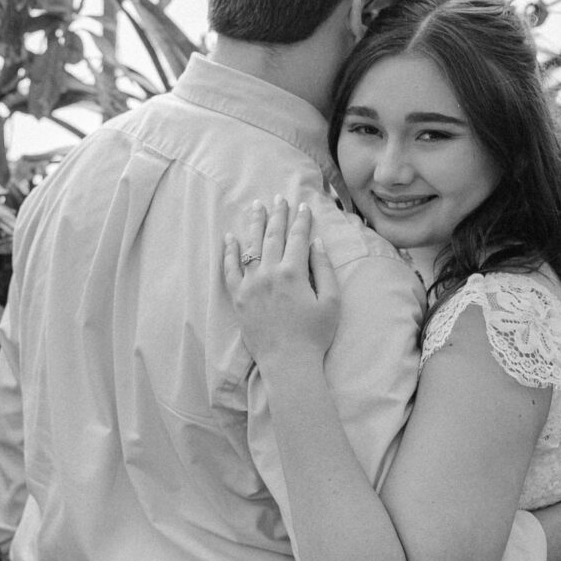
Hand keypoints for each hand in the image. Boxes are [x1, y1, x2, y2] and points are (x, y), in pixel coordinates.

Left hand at [222, 195, 341, 366]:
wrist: (288, 362)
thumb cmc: (314, 335)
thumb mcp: (331, 301)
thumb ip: (324, 269)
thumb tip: (316, 243)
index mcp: (294, 273)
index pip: (298, 238)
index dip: (301, 220)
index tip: (303, 206)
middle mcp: (269, 273)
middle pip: (273, 236)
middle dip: (277, 215)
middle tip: (278, 198)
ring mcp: (250, 285)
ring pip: (251, 247)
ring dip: (255, 224)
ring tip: (256, 207)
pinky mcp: (238, 298)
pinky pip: (230, 269)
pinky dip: (229, 252)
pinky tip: (230, 238)